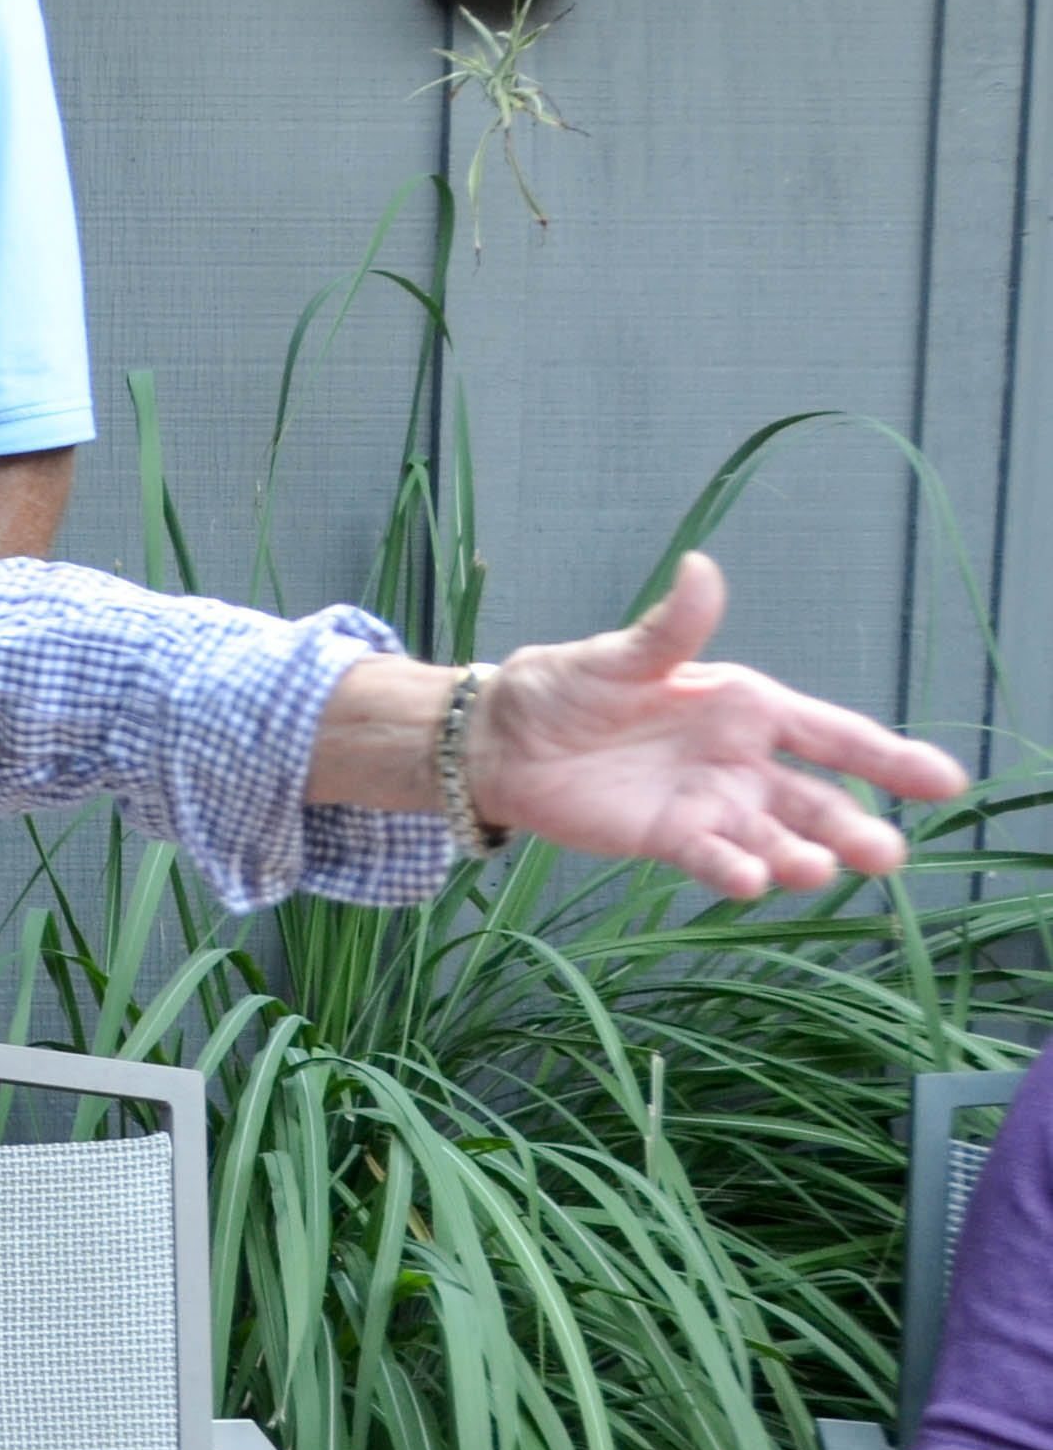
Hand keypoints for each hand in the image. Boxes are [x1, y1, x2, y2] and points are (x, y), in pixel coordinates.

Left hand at [468, 553, 968, 895]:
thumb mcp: (620, 654)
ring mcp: (710, 804)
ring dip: (798, 857)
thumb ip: (671, 628)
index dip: (890, 757)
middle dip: (854, 826)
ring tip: (819, 871)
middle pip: (816, 799)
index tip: (945, 781)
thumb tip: (702, 568)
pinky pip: (711, 856)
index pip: (834, 734)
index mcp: (748, 707)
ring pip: (772, 836)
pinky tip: (751, 881)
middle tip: (888, 855)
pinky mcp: (668, 837)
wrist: (504, 739)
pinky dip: (732, 868)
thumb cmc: (569, 685)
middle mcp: (743, 761)